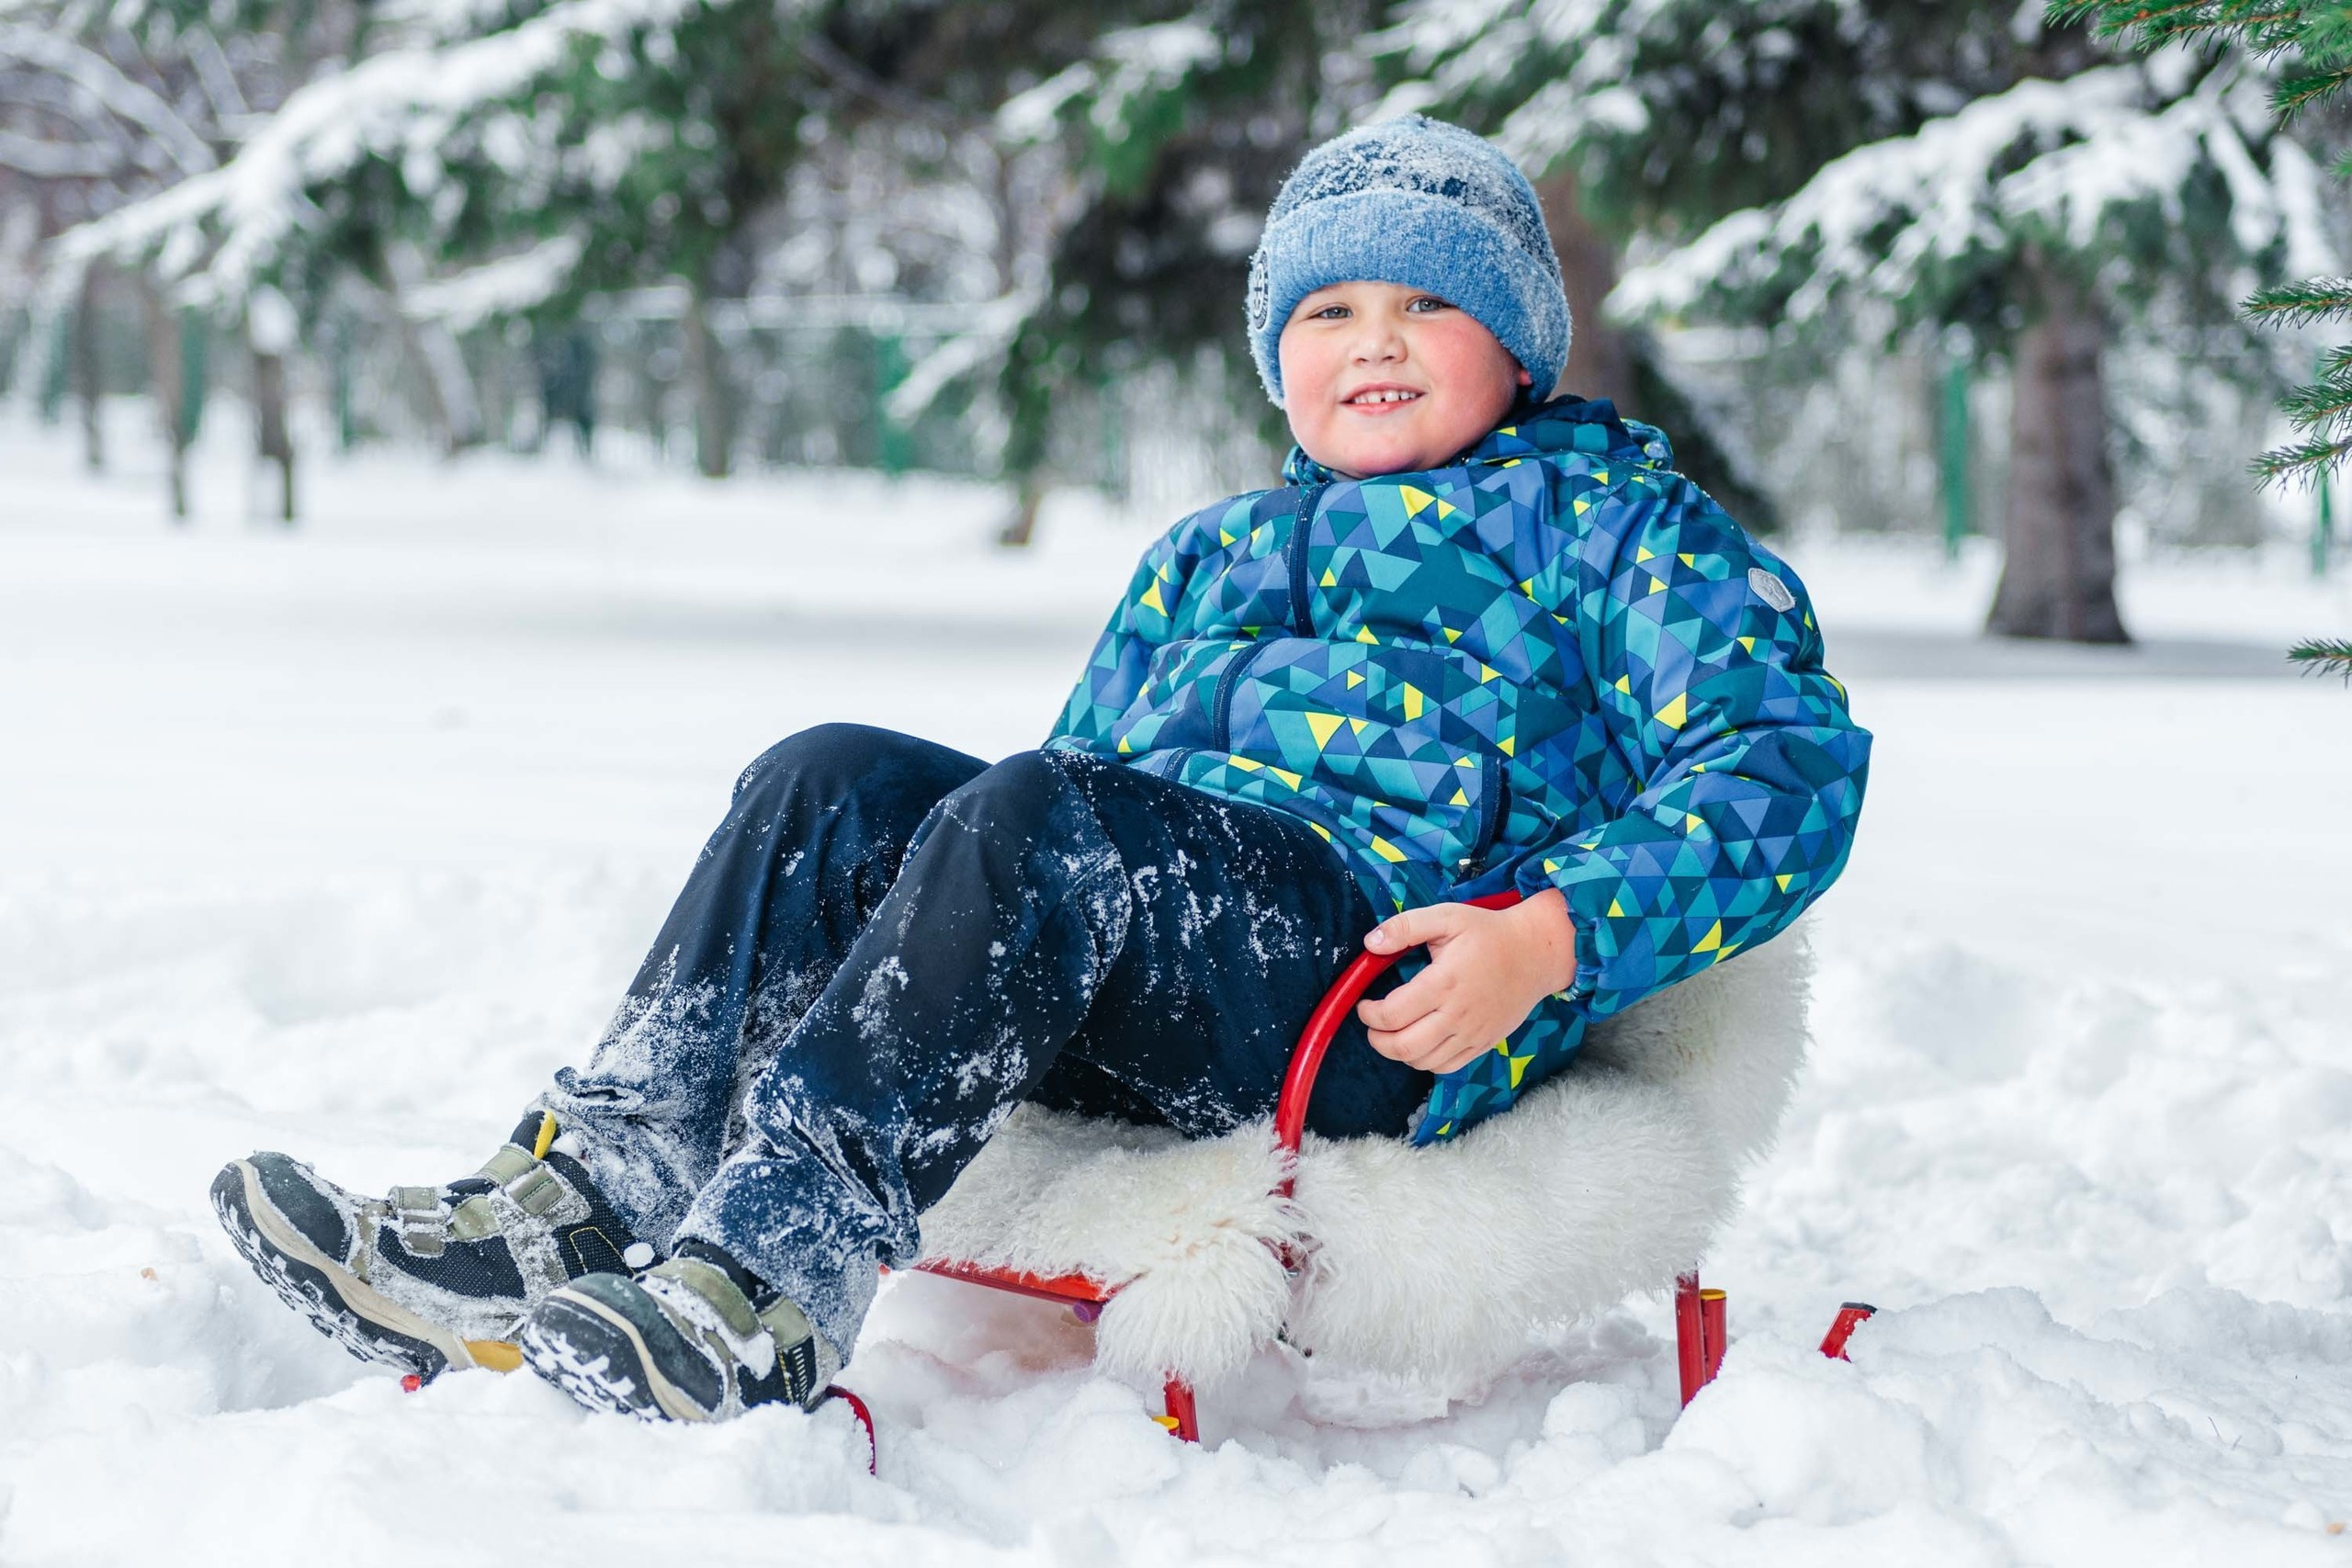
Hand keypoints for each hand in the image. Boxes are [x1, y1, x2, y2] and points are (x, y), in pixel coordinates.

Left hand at [1355, 889, 1578, 1074]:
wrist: (1536, 953)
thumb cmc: (1489, 933)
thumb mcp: (1446, 916)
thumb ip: (1405, 927)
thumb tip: (1370, 943)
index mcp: (1443, 983)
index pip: (1392, 1015)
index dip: (1368, 1014)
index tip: (1364, 1005)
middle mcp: (1457, 1014)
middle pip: (1404, 1047)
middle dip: (1377, 1040)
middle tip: (1373, 1025)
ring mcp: (1473, 1033)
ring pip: (1424, 1062)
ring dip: (1399, 1052)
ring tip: (1393, 1033)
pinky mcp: (1484, 1043)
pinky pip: (1447, 1067)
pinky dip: (1426, 1061)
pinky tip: (1420, 1042)